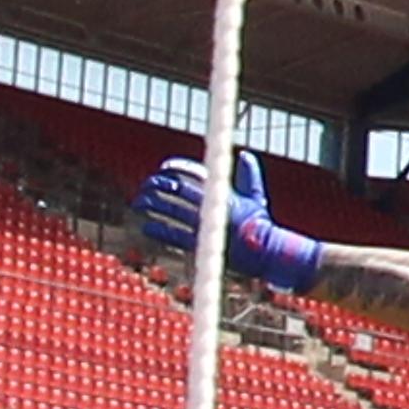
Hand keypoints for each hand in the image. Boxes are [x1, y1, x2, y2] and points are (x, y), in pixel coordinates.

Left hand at [133, 151, 323, 291]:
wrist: (269, 253)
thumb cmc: (262, 225)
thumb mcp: (257, 198)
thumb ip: (250, 176)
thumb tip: (246, 155)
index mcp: (222, 191)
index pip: (193, 172)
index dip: (175, 167)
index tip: (164, 169)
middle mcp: (212, 205)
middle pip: (177, 188)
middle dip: (157, 184)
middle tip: (146, 186)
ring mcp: (205, 225)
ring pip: (170, 209)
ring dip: (151, 204)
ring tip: (139, 203)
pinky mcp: (201, 245)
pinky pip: (173, 235)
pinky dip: (157, 230)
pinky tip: (147, 227)